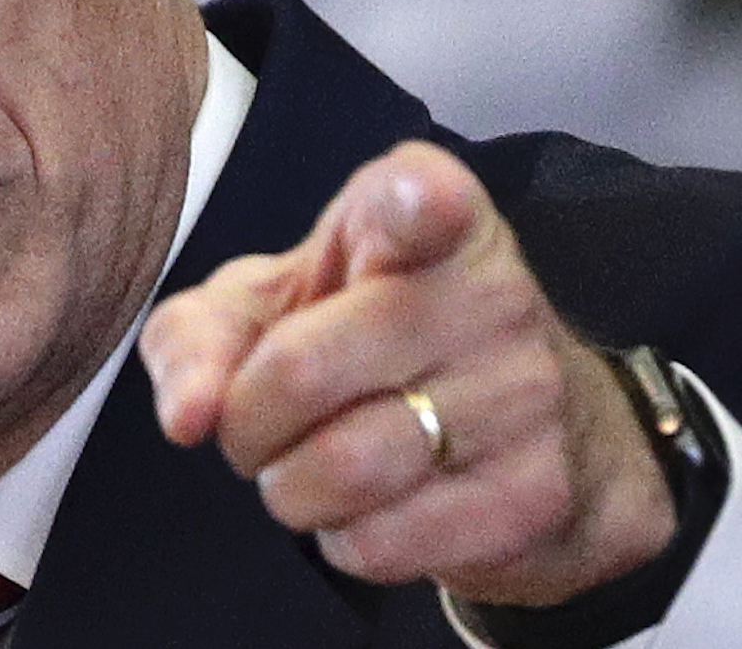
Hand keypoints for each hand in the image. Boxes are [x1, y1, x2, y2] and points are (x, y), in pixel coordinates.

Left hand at [138, 140, 677, 606]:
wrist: (552, 431)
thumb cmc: (374, 338)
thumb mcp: (274, 305)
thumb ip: (200, 336)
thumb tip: (188, 416)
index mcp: (429, 214)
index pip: (427, 199)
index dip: (415, 202)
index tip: (418, 204)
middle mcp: (491, 292)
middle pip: (302, 369)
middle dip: (244, 422)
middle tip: (258, 426)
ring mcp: (524, 395)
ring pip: (342, 470)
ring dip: (288, 490)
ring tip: (307, 471)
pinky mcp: (534, 494)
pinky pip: (383, 543)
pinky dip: (342, 541)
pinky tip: (369, 509)